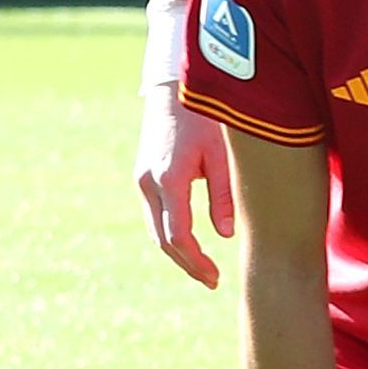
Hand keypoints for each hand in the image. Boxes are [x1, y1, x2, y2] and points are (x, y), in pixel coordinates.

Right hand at [138, 85, 239, 288]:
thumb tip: (225, 235)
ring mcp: (142, 179)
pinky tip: (191, 244)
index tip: (214, 278)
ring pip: (155, 228)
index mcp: (169, 178)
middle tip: (212, 281)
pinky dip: (170, 233)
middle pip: (163, 238)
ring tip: (204, 269)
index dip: (196, 261)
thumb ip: (224, 195)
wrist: (175, 88)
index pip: (179, 235)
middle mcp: (149, 182)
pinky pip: (155, 215)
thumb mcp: (224, 155)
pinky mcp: (144, 176)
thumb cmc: (207, 117)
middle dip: (187, 263)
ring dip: (177, 252)